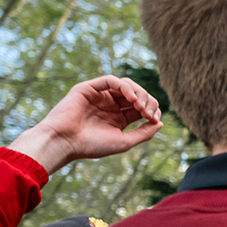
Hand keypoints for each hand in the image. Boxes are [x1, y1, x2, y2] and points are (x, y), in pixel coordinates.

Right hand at [8, 75, 161, 174]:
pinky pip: (111, 80)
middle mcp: (110, 105)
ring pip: (127, 85)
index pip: (142, 108)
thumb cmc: (92, 145)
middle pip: (137, 95)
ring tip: (140, 106)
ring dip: (139, 93)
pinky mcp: (89, 88)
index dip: (152, 110)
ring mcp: (100, 96)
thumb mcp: (124, 141)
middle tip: (148, 113)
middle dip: (148, 102)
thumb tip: (161, 123)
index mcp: (119, 118)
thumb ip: (144, 133)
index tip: (154, 120)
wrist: (65, 142)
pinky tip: (131, 98)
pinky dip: (125, 86)